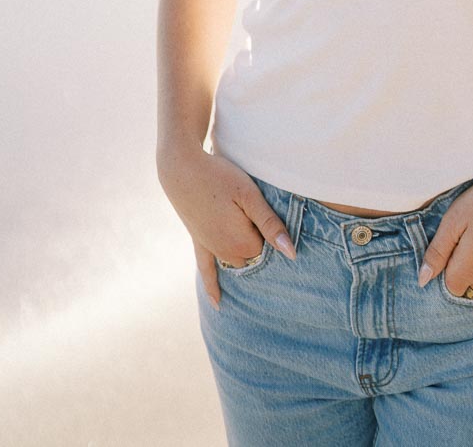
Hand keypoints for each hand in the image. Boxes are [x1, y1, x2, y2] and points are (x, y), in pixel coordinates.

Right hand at [157, 147, 296, 308]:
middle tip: (258, 217)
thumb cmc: (220, 177)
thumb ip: (270, 224)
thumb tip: (291, 253)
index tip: (269, 212)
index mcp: (242, 243)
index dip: (272, 231)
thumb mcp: (250, 196)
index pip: (269, 248)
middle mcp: (226, 252)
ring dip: (246, 256)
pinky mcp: (198, 241)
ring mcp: (211, 249)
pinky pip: (206, 270)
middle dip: (261, 243)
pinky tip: (218, 303)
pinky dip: (213, 287)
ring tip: (251, 241)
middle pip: (255, 256)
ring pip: (237, 261)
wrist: (181, 168)